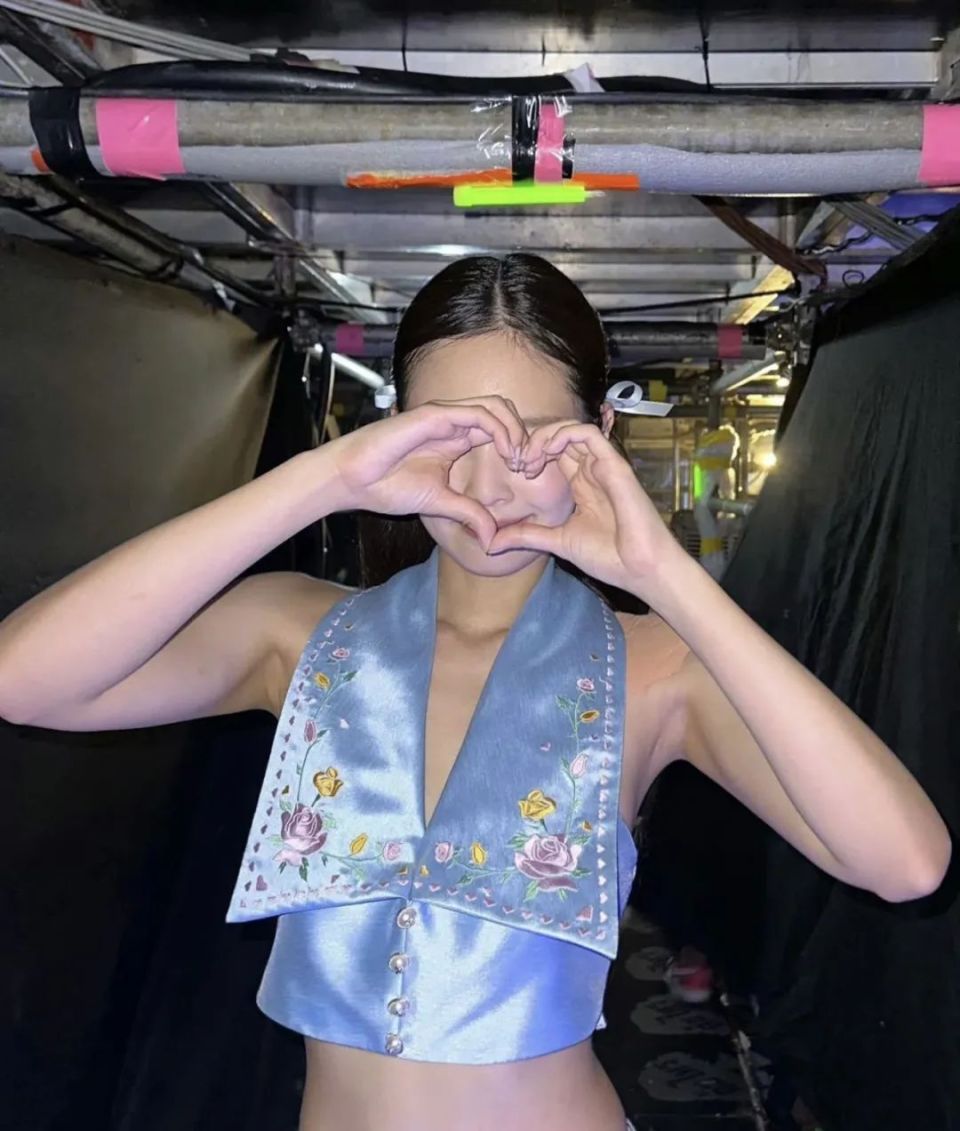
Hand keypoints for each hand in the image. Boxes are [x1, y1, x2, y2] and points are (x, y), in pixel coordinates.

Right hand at [327, 397, 527, 547]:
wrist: (353, 480)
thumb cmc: (387, 487)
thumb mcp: (440, 505)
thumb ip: (468, 514)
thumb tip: (492, 540)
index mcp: (457, 441)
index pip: (500, 432)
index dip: (520, 449)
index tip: (529, 476)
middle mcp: (455, 424)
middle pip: (505, 414)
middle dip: (525, 437)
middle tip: (530, 466)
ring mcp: (446, 416)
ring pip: (497, 407)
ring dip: (516, 431)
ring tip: (520, 460)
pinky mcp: (436, 415)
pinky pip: (479, 413)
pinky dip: (500, 429)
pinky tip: (507, 454)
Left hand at [486, 421, 680, 596]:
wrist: (639, 569)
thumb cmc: (609, 558)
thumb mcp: (557, 542)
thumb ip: (527, 536)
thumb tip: (490, 543)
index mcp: (580, 485)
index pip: (552, 453)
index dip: (529, 454)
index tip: (513, 470)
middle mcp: (591, 471)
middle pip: (559, 437)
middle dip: (531, 442)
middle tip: (516, 461)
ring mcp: (603, 466)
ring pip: (571, 430)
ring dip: (543, 436)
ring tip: (528, 458)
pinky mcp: (614, 464)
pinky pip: (588, 433)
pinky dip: (564, 434)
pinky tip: (546, 451)